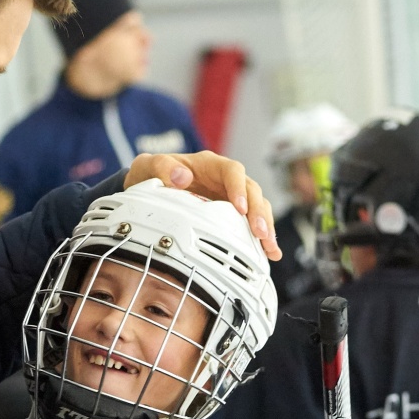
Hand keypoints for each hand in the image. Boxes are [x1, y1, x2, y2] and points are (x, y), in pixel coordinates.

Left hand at [125, 151, 280, 259]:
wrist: (148, 187)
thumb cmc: (151, 174)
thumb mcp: (149, 166)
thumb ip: (161, 166)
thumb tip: (182, 177)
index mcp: (209, 165)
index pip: (232, 171)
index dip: (239, 189)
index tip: (240, 209)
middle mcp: (225, 180)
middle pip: (252, 191)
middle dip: (258, 212)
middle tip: (260, 233)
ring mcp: (231, 197)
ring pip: (257, 208)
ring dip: (265, 227)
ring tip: (269, 247)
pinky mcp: (232, 215)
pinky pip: (251, 223)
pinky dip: (261, 239)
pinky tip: (270, 253)